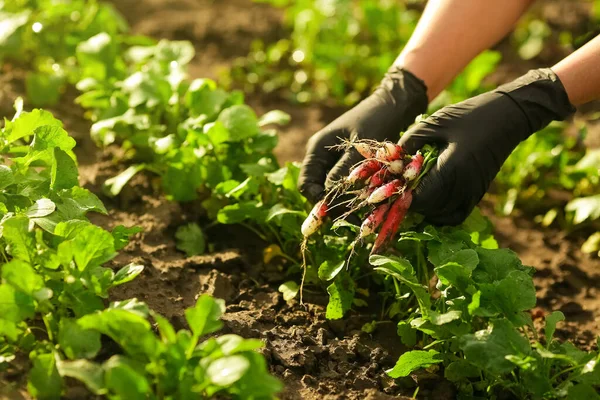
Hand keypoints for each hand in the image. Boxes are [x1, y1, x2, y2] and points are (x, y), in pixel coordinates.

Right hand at [298, 67, 427, 202]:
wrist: (396, 104)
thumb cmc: (377, 119)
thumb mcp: (360, 147)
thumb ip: (345, 171)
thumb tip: (331, 198)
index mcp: (317, 150)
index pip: (306, 184)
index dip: (318, 202)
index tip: (337, 213)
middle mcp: (323, 158)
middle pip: (320, 191)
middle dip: (335, 206)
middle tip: (357, 219)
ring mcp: (337, 162)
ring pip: (336, 191)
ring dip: (349, 203)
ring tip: (366, 214)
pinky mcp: (353, 165)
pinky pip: (350, 186)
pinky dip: (359, 196)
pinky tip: (373, 203)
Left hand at [399, 68, 575, 224]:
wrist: (508, 117)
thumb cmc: (470, 115)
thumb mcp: (435, 123)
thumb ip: (410, 141)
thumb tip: (391, 161)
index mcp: (452, 169)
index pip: (420, 198)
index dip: (401, 196)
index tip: (390, 186)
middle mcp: (464, 187)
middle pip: (428, 209)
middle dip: (409, 202)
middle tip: (396, 188)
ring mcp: (473, 193)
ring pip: (440, 215)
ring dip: (423, 208)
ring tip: (411, 191)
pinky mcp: (478, 194)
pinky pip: (455, 214)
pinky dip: (440, 213)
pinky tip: (429, 198)